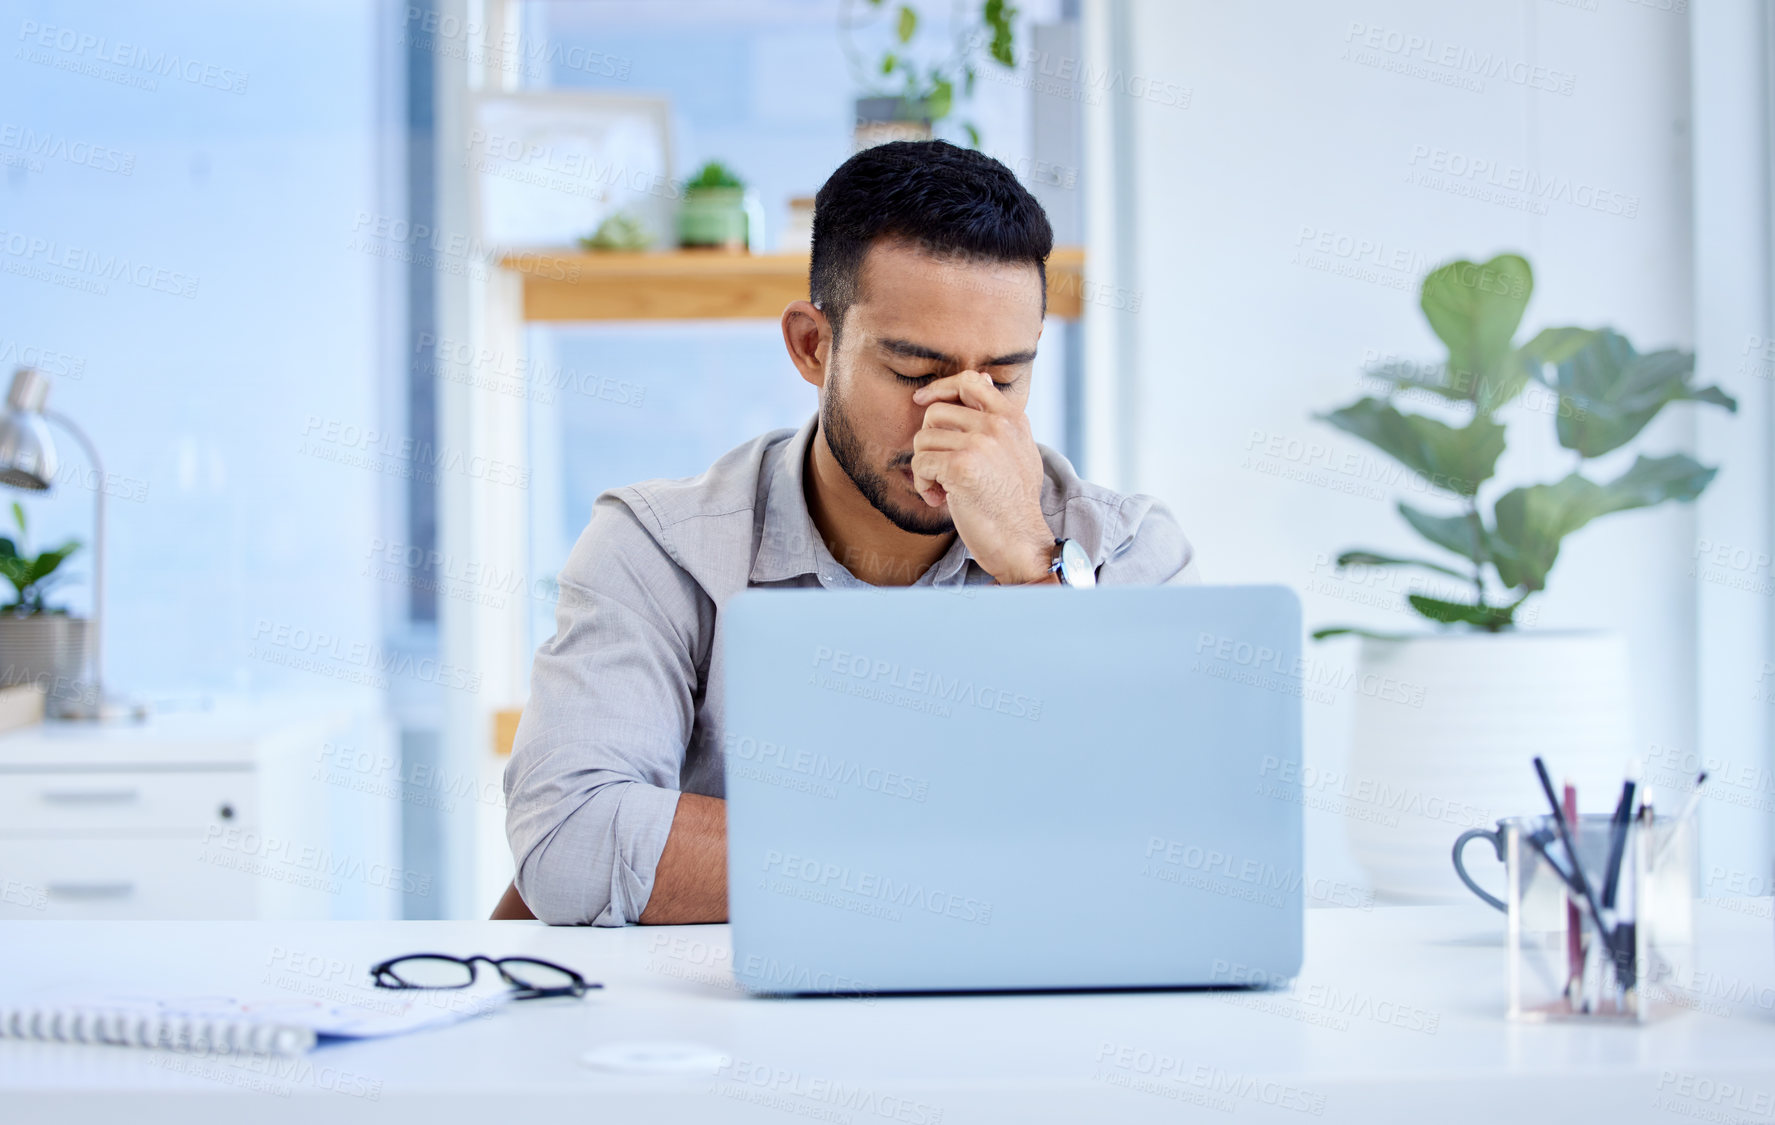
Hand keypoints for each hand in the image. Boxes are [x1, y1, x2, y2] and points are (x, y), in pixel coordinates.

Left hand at [910, 370, 1055, 584]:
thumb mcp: (1018, 449)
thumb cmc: (1013, 501)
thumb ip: (998, 417)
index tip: (921, 400)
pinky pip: (920, 464)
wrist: (1020, 541)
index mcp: (1012, 418)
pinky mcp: (961, 467)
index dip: (940, 388)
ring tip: (944, 489)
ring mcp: (980, 444)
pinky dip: (922, 485)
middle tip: (941, 470)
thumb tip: (980, 377)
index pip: (969, 381)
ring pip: (923, 440)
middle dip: (929, 442)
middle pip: (935, 413)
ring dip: (925, 469)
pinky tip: (940, 499)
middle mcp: (997, 425)